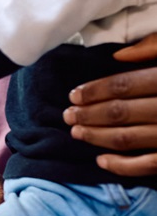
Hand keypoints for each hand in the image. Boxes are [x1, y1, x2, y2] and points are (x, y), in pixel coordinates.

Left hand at [63, 33, 156, 175]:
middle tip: (67, 115)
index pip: (125, 85)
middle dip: (89, 114)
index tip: (73, 94)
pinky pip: (149, 165)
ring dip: (98, 138)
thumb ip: (155, 48)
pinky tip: (101, 161)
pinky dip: (123, 167)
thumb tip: (118, 56)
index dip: (95, 90)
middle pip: (121, 112)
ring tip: (77, 133)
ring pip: (130, 139)